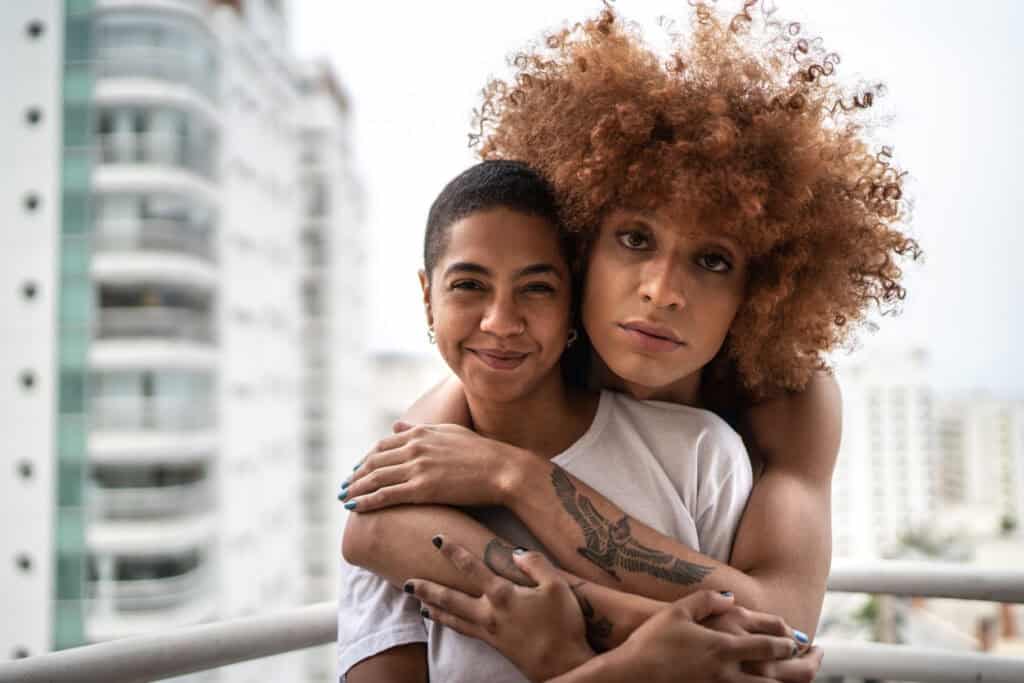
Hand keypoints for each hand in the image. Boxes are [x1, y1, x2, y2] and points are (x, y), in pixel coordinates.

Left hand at [341, 422, 531, 510]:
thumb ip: (420, 430)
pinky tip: (357, 507)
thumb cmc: (481, 452)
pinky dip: (368, 500)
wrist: (502, 469)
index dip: (366, 459)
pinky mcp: (423, 489)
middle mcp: (415, 448)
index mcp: (421, 433)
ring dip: (356, 488)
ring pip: (376, 478)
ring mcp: (418, 468)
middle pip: (374, 461)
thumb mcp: (448, 432)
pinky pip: (387, 495)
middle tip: (344, 486)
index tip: (357, 470)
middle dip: (356, 475)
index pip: (382, 446)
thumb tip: (395, 427)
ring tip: (345, 498)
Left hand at [406, 536, 593, 682]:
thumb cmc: (563, 624)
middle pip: (449, 599)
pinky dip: (450, 624)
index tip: (436, 539)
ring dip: (433, 609)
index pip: (471, 567)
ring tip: (418, 603)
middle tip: (407, 582)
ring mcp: (489, 632)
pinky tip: (446, 622)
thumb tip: (514, 552)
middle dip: (427, 589)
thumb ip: (535, 563)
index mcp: (502, 595)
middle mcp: (489, 613)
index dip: (452, 551)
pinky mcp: (494, 646)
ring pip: (453, 618)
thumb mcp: (557, 586)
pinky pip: (464, 632)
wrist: (563, 665)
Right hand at [602, 592, 799, 682]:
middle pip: (781, 673)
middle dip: (805, 665)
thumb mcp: (677, 611)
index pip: (769, 644)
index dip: (789, 641)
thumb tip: (732, 597)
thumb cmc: (651, 642)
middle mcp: (728, 672)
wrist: (630, 677)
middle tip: (818, 657)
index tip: (799, 639)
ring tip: (801, 674)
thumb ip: (707, 600)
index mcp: (722, 646)